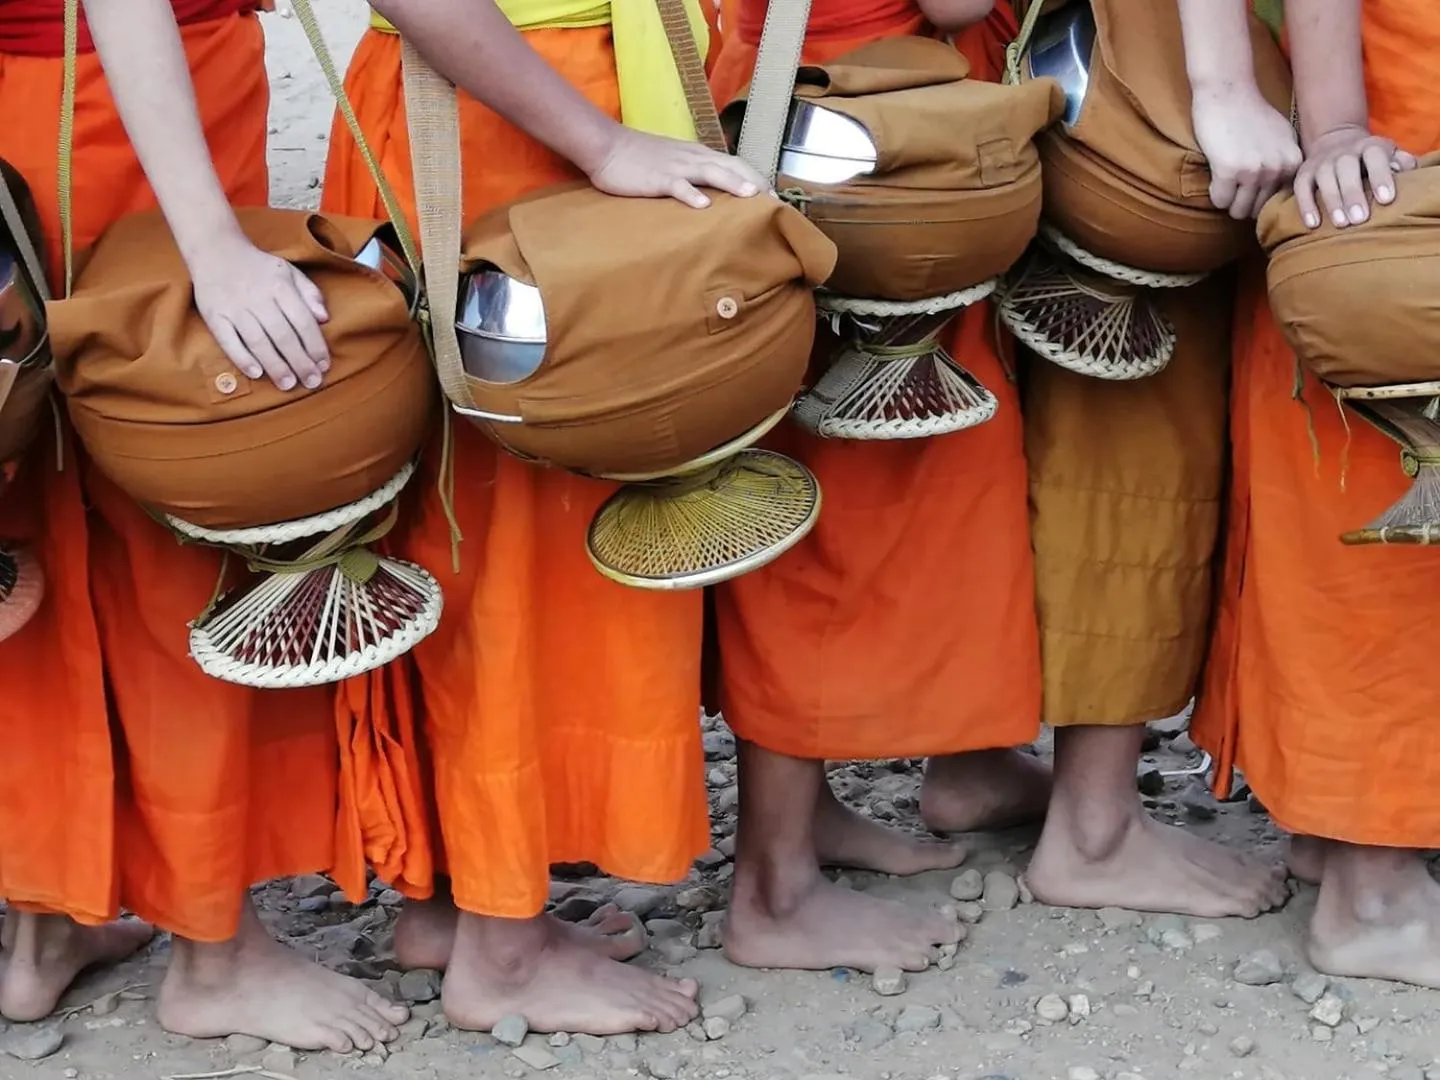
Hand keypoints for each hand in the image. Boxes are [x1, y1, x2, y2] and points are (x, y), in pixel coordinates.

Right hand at [188, 232, 330, 390]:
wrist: (215, 251)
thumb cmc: (259, 268)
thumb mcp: (290, 272)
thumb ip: (310, 294)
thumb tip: (324, 319)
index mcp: (280, 287)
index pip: (303, 321)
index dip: (315, 346)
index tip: (324, 366)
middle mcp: (258, 298)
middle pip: (283, 335)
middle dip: (300, 362)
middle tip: (312, 382)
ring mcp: (235, 308)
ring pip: (258, 341)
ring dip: (275, 365)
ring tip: (289, 385)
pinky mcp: (215, 315)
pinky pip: (228, 340)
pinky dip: (242, 358)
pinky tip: (256, 374)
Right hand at [587, 125, 766, 208]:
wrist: (607, 146)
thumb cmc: (638, 157)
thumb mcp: (673, 162)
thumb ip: (694, 173)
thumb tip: (714, 192)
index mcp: (699, 154)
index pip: (736, 163)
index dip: (757, 178)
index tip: (775, 197)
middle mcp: (694, 158)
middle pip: (732, 166)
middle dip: (756, 182)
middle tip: (775, 203)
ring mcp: (676, 167)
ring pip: (711, 172)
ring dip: (733, 183)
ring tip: (753, 197)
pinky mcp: (658, 178)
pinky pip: (678, 186)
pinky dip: (691, 194)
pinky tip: (703, 205)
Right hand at [1191, 81, 1302, 218]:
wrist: (1228, 92)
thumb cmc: (1250, 113)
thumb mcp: (1282, 136)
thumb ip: (1286, 162)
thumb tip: (1284, 193)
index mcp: (1293, 163)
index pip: (1276, 202)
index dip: (1260, 195)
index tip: (1250, 182)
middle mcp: (1278, 169)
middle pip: (1257, 209)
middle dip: (1243, 201)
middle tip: (1234, 183)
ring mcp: (1254, 171)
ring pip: (1238, 210)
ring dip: (1229, 200)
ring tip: (1224, 180)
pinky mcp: (1229, 171)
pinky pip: (1220, 201)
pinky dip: (1215, 193)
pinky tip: (1216, 174)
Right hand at [1294, 123, 1418, 228]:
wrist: (1336, 141)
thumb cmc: (1371, 160)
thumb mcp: (1390, 155)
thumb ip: (1401, 162)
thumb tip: (1405, 173)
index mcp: (1369, 146)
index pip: (1375, 156)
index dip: (1380, 176)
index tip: (1386, 199)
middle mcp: (1344, 151)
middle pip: (1346, 168)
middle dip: (1352, 193)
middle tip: (1360, 219)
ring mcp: (1321, 162)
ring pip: (1324, 178)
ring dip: (1331, 201)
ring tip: (1340, 224)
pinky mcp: (1304, 173)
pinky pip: (1301, 188)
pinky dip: (1305, 206)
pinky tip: (1313, 224)